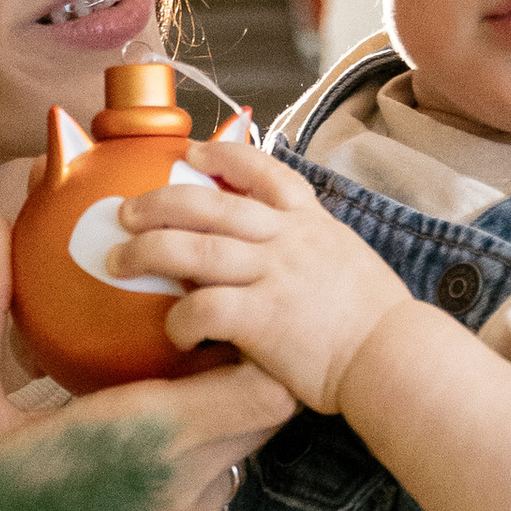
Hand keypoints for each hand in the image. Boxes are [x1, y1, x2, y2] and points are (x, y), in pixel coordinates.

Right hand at [0, 207, 292, 510]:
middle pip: (263, 414)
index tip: (212, 307)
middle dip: (239, 365)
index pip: (262, 384)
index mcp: (145, 443)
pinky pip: (208, 497)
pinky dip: (190, 465)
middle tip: (187, 328)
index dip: (255, 340)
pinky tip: (131, 450)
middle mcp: (185, 493)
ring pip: (238, 457)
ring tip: (157, 383)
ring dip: (213, 419)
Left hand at [107, 140, 411, 416]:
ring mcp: (273, 275)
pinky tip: (173, 334)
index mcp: (309, 222)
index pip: (262, 171)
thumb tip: (278, 252)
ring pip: (193, 248)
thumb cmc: (374, 322)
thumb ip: (310, 248)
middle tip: (124, 211)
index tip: (189, 153)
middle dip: (158, 202)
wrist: (394, 357)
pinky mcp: (262, 318)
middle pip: (208, 205)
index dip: (221, 157)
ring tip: (116, 260)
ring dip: (146, 251)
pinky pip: (203, 307)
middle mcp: (287, 239)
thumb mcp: (346, 261)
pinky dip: (179, 320)